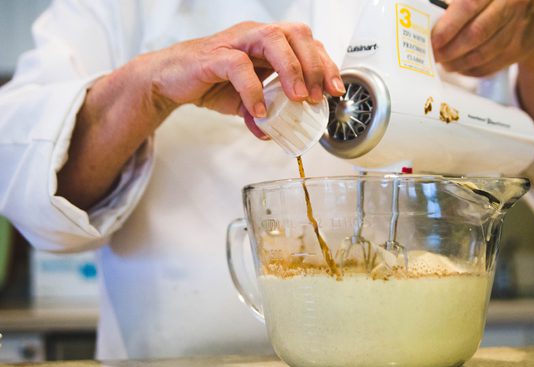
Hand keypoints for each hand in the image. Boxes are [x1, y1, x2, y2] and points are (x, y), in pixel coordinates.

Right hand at [145, 21, 345, 137]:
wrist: (168, 80)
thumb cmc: (209, 80)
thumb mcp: (243, 101)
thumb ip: (262, 114)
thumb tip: (276, 134)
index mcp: (269, 44)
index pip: (307, 44)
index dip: (325, 65)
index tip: (334, 91)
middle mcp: (254, 36)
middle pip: (296, 34)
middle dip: (314, 65)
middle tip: (316, 96)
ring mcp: (234, 42)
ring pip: (272, 39)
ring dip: (291, 69)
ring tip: (296, 98)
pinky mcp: (213, 56)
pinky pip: (238, 65)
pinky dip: (253, 89)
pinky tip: (259, 110)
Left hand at [431, 0, 533, 76]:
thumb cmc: (496, 0)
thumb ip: (458, 3)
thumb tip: (432, 21)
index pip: (469, 4)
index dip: (449, 24)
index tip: (434, 39)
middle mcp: (514, 3)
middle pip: (478, 32)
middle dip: (452, 48)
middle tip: (435, 55)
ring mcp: (520, 27)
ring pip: (485, 52)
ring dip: (460, 62)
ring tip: (445, 62)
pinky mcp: (522, 48)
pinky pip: (492, 65)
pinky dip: (472, 69)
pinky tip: (460, 67)